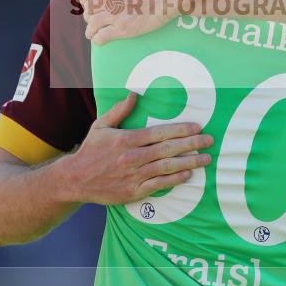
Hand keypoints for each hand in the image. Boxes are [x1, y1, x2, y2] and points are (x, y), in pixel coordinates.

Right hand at [59, 92, 212, 204]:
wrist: (75, 179)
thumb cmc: (90, 150)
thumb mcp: (101, 126)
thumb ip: (119, 110)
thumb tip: (134, 94)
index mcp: (127, 139)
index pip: (159, 133)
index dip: (180, 130)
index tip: (197, 127)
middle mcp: (133, 157)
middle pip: (168, 149)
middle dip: (192, 144)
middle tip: (209, 140)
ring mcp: (134, 175)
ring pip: (167, 167)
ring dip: (189, 162)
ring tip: (206, 158)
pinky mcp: (134, 191)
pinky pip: (159, 184)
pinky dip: (175, 179)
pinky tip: (188, 174)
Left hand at [81, 0, 182, 44]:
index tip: (89, 3)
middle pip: (88, 9)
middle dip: (89, 14)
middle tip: (93, 19)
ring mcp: (114, 14)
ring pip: (92, 25)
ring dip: (91, 29)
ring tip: (93, 33)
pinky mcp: (123, 29)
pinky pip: (102, 37)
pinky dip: (98, 39)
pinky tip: (100, 40)